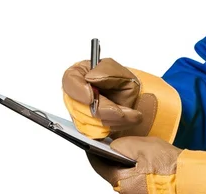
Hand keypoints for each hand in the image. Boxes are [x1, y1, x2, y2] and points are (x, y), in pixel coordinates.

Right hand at [62, 58, 180, 141]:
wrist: (136, 100)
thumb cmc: (126, 84)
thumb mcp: (121, 72)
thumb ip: (105, 71)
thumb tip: (90, 77)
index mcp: (80, 73)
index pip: (69, 80)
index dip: (78, 90)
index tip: (91, 97)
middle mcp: (76, 94)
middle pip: (79, 106)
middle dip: (105, 110)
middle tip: (123, 111)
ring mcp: (79, 112)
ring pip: (88, 122)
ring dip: (112, 120)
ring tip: (131, 115)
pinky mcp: (86, 128)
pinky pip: (95, 133)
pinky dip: (113, 128)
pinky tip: (124, 121)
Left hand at [87, 136, 205, 193]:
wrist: (188, 176)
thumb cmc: (168, 164)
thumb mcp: (143, 146)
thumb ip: (123, 144)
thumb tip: (110, 144)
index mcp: (119, 180)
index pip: (97, 162)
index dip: (92, 148)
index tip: (89, 137)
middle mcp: (123, 190)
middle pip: (108, 168)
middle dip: (108, 153)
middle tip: (110, 137)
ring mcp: (132, 190)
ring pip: (120, 171)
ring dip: (121, 159)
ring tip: (126, 144)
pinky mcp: (142, 189)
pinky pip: (131, 175)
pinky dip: (131, 165)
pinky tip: (138, 155)